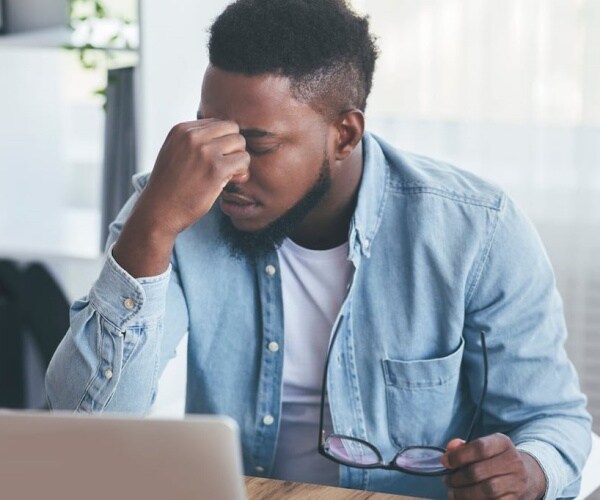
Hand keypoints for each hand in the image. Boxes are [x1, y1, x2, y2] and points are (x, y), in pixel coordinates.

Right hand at [140, 118, 249, 235]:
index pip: (217, 123)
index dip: (222, 141)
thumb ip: (194, 141)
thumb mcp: (175, 152)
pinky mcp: (216, 169)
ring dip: (239, 159)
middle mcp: (192, 136)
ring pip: (240, 142)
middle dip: (233, 147)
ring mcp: (204, 152)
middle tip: (228, 166)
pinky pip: (243, 160)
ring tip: (230, 174)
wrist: (159, 211)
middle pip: (232, 129)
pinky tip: (232, 181)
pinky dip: (242, 172)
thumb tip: (227, 137)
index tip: (216, 158)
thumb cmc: (170, 187)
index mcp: (181, 129)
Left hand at [441, 433, 545, 499]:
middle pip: (479, 471)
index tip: (445, 462)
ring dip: (464, 493)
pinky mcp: (516, 499)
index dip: (459, 456)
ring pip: (487, 490)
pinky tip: (465, 499)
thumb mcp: (483, 446)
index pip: (480, 448)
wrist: (525, 475)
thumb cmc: (494, 459)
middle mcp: (513, 461)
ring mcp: (517, 482)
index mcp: (503, 443)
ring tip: (453, 492)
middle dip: (458, 478)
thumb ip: (464, 447)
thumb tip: (449, 448)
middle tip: (447, 480)